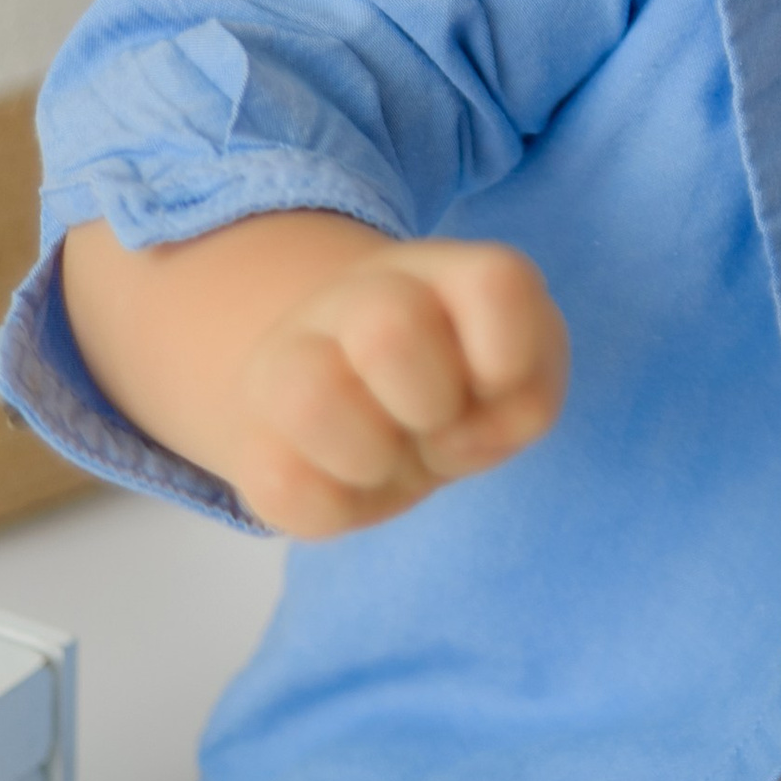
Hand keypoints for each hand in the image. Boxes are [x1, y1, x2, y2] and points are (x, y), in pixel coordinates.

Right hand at [226, 237, 569, 539]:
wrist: (364, 406)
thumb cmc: (463, 389)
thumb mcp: (522, 387)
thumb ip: (526, 403)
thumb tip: (458, 436)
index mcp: (446, 274)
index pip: (496, 283)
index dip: (509, 354)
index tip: (496, 383)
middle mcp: (362, 295)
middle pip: (391, 330)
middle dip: (432, 403)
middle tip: (433, 422)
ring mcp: (293, 356)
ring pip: (311, 397)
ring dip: (374, 458)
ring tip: (388, 459)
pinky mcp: (254, 435)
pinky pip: (281, 484)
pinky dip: (334, 507)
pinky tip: (349, 486)